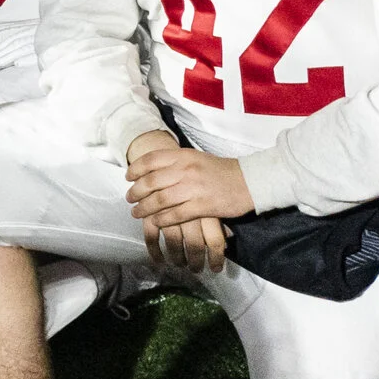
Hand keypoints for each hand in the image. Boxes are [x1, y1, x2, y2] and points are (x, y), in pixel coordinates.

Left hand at [125, 142, 249, 274]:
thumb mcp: (196, 158)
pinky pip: (175, 215)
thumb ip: (175, 163)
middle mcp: (185, 170)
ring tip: (136, 212)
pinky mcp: (203, 206)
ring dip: (144, 208)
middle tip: (129, 198)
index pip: (150, 160)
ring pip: (159, 200)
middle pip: (151, 181)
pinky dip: (162, 219)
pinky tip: (155, 222)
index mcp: (183, 156)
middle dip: (136, 192)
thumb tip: (151, 171)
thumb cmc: (221, 170)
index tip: (128, 177)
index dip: (135, 169)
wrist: (250, 181)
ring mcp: (193, 188)